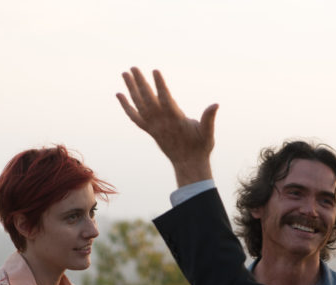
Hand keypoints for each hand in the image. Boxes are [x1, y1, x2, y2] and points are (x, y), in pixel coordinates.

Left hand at [117, 68, 218, 186]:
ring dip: (131, 89)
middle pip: (148, 99)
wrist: (189, 165)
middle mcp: (161, 123)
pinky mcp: (150, 130)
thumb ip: (209, 118)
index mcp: (175, 120)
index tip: (155, 71)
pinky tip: (119, 94)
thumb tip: (215, 105)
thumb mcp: (208, 133)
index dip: (160, 85)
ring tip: (125, 74)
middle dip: (140, 83)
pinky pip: (135, 117)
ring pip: (139, 105)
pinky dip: (126, 106)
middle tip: (133, 67)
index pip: (165, 99)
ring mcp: (153, 127)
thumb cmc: (200, 147)